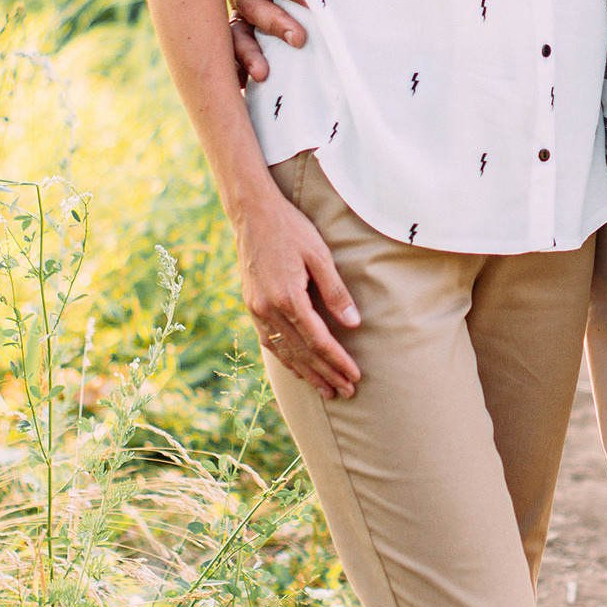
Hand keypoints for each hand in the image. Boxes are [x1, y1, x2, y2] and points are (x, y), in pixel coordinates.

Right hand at [236, 189, 361, 396]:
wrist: (252, 214)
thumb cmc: (291, 230)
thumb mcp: (320, 255)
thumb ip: (336, 291)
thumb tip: (353, 324)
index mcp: (288, 298)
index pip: (318, 341)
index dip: (338, 361)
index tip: (355, 376)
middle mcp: (269, 309)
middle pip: (302, 353)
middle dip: (326, 374)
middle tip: (347, 392)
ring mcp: (257, 310)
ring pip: (284, 352)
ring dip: (307, 373)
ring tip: (327, 390)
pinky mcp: (251, 306)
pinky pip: (269, 342)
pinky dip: (286, 359)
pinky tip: (298, 369)